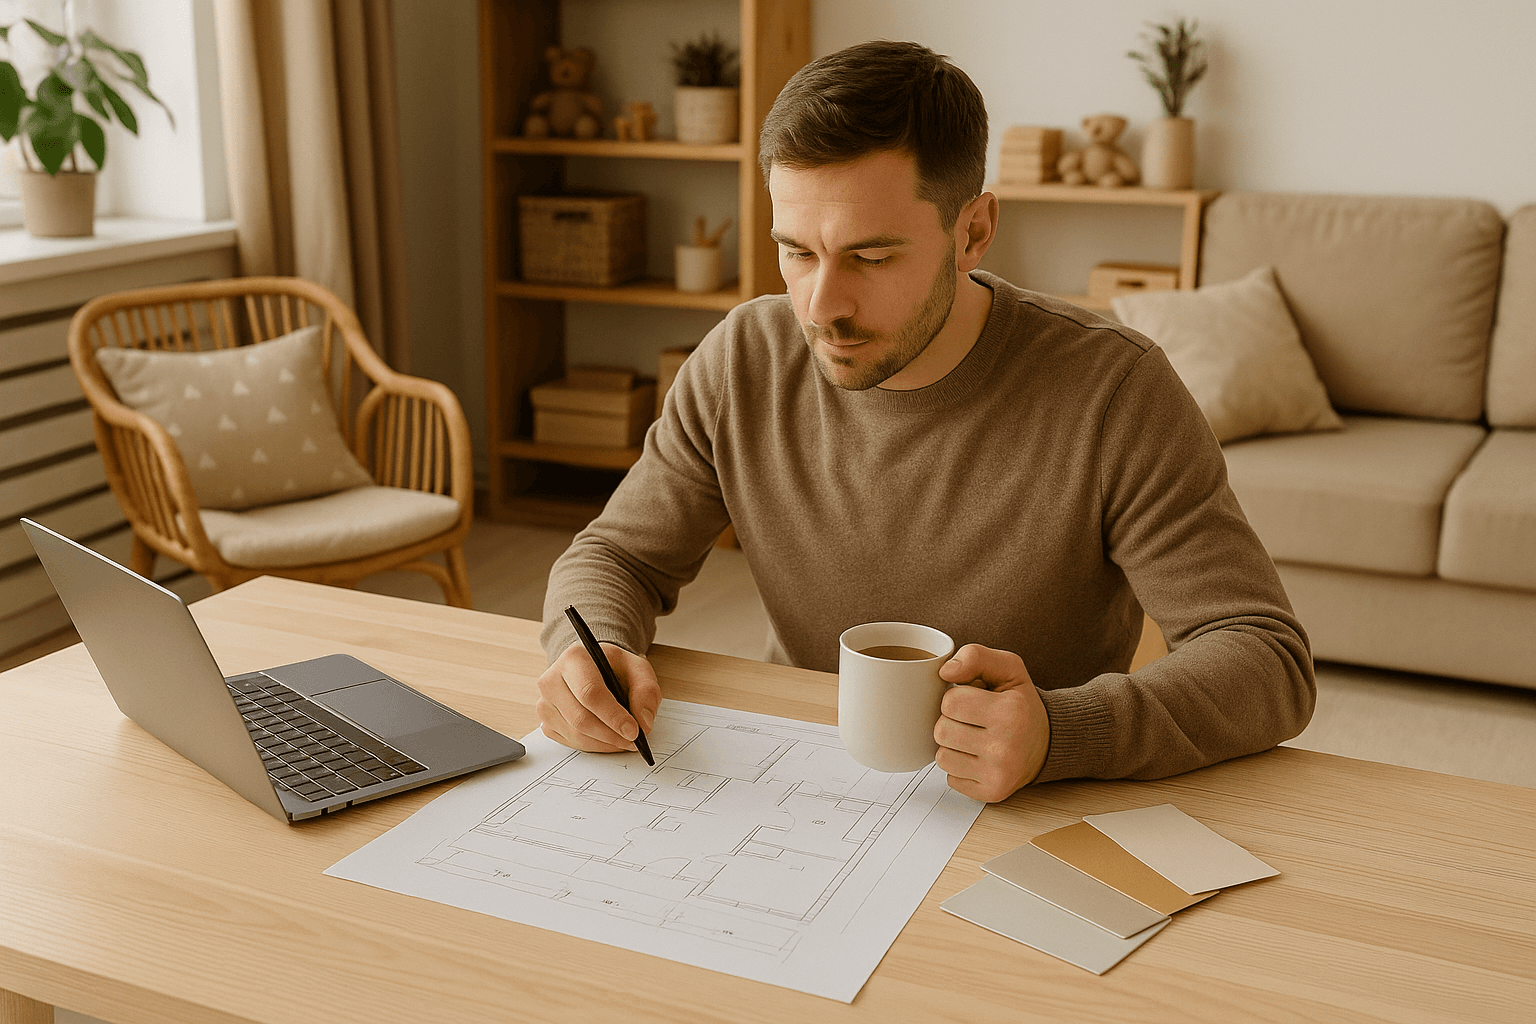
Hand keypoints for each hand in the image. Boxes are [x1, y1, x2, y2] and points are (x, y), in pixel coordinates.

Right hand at [536, 640, 659, 753]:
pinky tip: (607, 737)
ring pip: (575, 734)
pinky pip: (570, 742)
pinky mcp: (546, 721)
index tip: (633, 731)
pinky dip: (593, 745)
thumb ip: (646, 693)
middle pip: (581, 718)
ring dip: (604, 743)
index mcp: (574, 658)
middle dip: (611, 735)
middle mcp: (552, 680)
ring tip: (624, 740)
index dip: (613, 716)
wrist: (594, 669)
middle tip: (633, 741)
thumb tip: (643, 723)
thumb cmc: (615, 668)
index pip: (590, 693)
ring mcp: (545, 703)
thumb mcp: (639, 670)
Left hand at [934, 643, 1049, 802]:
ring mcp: (999, 774)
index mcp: (1010, 712)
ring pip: (942, 756)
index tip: (975, 701)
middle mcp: (1005, 747)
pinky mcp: (991, 793)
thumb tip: (945, 671)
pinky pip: (950, 778)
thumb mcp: (1008, 669)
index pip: (950, 701)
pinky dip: (960, 766)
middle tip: (974, 721)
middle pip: (942, 730)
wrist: (1047, 743)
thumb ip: (975, 656)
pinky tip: (979, 758)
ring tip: (976, 739)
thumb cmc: (1022, 704)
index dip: (957, 697)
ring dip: (953, 746)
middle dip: (952, 721)